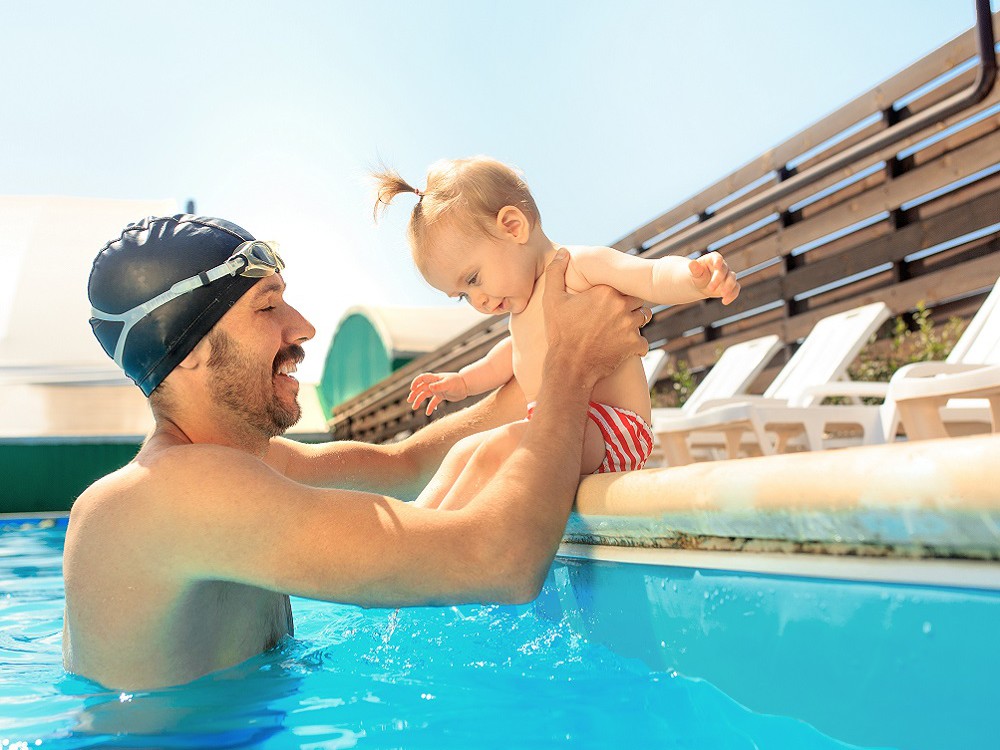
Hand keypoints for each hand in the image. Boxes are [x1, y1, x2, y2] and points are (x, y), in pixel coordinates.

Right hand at [408, 372, 469, 415]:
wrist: (466, 385)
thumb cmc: (457, 382)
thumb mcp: (448, 384)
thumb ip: (439, 386)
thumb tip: (430, 388)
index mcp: (434, 379)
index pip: (422, 378)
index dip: (415, 382)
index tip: (412, 389)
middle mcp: (434, 384)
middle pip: (421, 388)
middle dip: (414, 394)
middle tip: (409, 400)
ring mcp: (437, 390)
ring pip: (425, 395)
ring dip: (419, 400)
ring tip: (414, 407)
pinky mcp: (441, 396)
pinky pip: (433, 402)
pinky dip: (430, 407)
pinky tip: (428, 413)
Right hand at [542, 249, 648, 385]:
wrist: (568, 366)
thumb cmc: (560, 333)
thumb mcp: (551, 300)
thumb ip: (555, 272)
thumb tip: (563, 252)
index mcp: (605, 291)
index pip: (623, 284)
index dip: (618, 291)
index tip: (609, 300)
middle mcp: (621, 306)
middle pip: (636, 299)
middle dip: (629, 305)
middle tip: (616, 314)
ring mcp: (629, 326)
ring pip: (644, 317)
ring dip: (636, 322)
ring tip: (622, 328)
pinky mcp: (633, 345)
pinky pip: (644, 343)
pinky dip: (637, 346)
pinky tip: (625, 348)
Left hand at [689, 251, 739, 304]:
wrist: (702, 284)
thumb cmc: (698, 275)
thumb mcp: (695, 272)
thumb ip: (694, 268)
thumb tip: (692, 263)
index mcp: (713, 259)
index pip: (717, 258)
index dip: (718, 261)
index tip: (716, 266)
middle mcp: (723, 266)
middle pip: (724, 270)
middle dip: (718, 279)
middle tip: (710, 289)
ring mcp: (728, 275)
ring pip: (732, 278)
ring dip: (729, 286)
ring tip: (722, 295)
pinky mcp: (732, 285)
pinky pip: (736, 288)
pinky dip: (732, 295)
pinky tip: (725, 301)